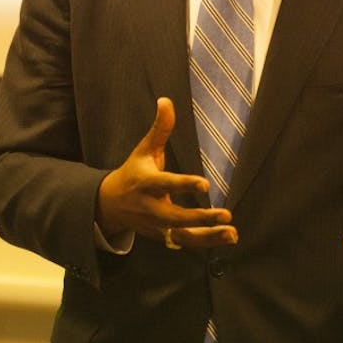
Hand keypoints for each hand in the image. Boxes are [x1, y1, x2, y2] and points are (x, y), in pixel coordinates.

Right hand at [96, 97, 237, 248]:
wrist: (110, 205)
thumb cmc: (134, 172)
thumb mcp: (144, 149)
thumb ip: (159, 128)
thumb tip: (166, 100)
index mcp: (146, 183)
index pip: (166, 184)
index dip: (184, 185)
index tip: (205, 185)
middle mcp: (150, 207)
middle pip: (175, 217)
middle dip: (200, 218)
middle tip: (226, 214)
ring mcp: (156, 225)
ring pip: (182, 236)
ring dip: (208, 236)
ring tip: (232, 231)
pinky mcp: (162, 237)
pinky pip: (185, 242)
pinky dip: (207, 241)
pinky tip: (229, 236)